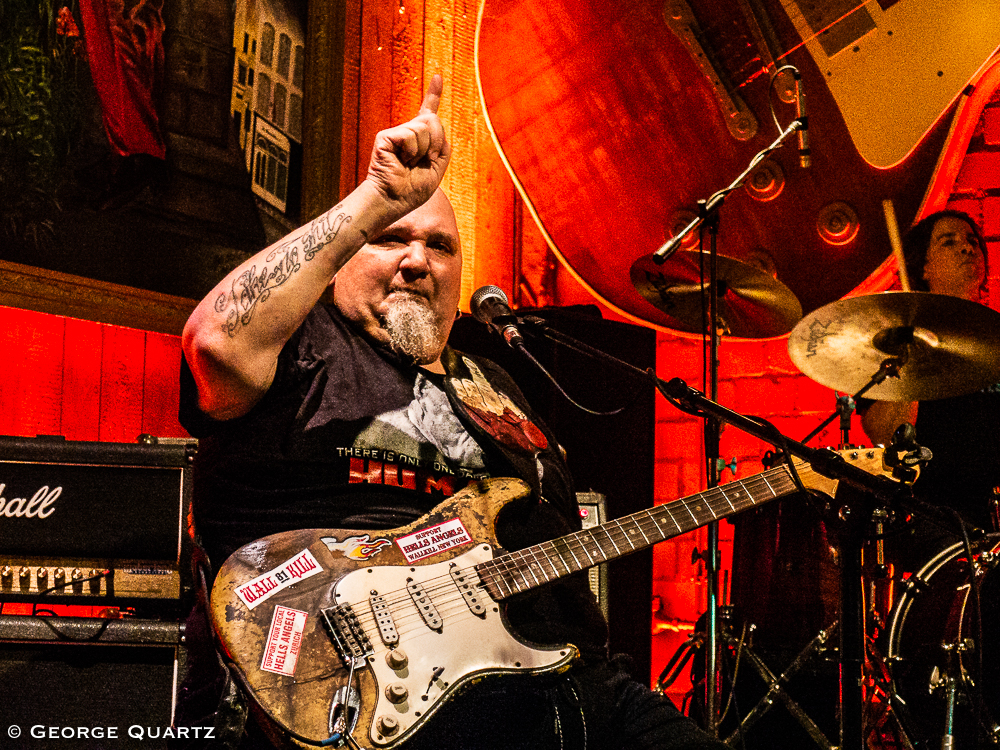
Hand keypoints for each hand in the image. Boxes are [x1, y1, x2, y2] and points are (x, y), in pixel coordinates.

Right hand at [366, 74, 450, 212]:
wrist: (393, 200)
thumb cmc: (412, 190)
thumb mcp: (437, 168)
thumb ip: (442, 145)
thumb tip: (432, 120)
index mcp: (420, 140)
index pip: (428, 113)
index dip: (433, 94)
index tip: (439, 77)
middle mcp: (407, 133)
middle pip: (434, 121)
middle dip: (436, 143)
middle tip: (425, 162)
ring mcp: (396, 134)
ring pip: (424, 128)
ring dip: (425, 150)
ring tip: (410, 163)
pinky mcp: (386, 136)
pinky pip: (411, 135)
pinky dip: (412, 151)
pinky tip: (402, 161)